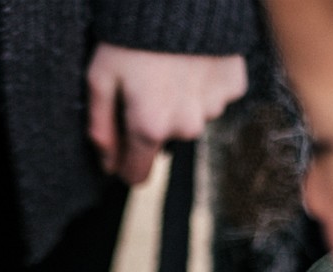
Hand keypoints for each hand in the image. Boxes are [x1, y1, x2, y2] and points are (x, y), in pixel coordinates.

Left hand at [86, 44, 247, 183]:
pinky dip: (202, 85)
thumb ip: (101, 127)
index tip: (120, 148)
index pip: (137, 174)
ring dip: (180, 103)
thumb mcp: (100, 78)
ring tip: (169, 69)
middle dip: (153, 123)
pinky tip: (192, 63)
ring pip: (191, 118)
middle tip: (145, 86)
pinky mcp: (233, 86)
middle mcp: (186, 126)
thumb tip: (108, 165)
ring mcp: (213, 107)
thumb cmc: (131, 36)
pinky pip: (214, 96)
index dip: (125, 163)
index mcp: (150, 127)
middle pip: (165, 142)